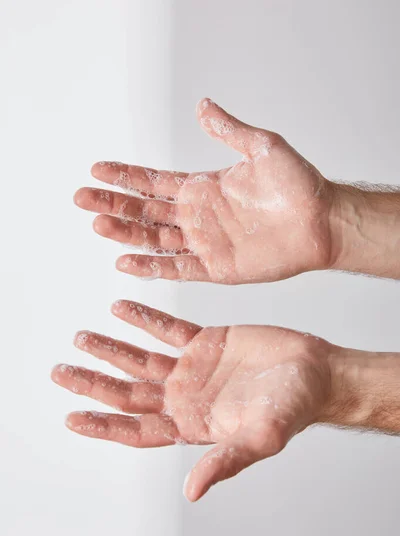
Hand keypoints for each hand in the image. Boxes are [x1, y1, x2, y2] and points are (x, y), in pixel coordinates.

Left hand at [51, 301, 333, 500]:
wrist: (315, 373)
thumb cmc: (293, 410)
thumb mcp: (260, 438)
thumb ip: (224, 460)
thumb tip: (191, 492)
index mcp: (192, 424)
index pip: (137, 428)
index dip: (104, 425)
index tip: (72, 417)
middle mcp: (185, 398)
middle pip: (129, 392)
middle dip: (94, 382)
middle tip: (61, 371)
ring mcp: (193, 369)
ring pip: (142, 359)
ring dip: (112, 349)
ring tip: (83, 337)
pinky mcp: (205, 342)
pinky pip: (167, 329)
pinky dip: (144, 319)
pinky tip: (122, 308)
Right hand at [74, 99, 335, 283]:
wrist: (322, 221)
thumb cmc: (298, 184)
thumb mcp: (261, 146)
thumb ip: (228, 130)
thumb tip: (202, 106)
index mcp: (203, 188)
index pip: (154, 182)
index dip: (126, 176)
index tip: (98, 170)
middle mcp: (198, 217)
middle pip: (145, 211)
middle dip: (113, 204)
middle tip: (82, 198)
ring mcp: (205, 243)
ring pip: (155, 239)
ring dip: (125, 232)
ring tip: (97, 224)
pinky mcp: (217, 268)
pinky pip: (178, 268)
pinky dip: (151, 266)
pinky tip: (126, 261)